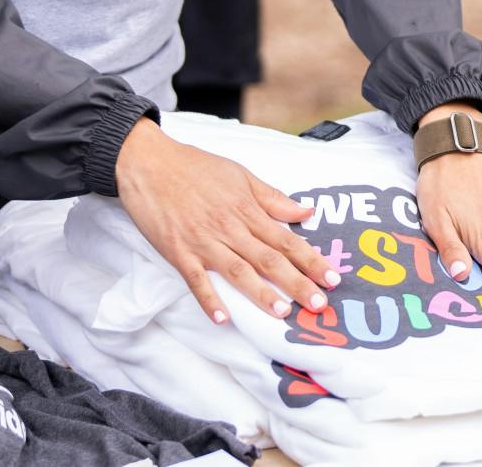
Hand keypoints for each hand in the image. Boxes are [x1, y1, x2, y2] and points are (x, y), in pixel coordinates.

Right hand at [115, 119, 338, 324]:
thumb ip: (272, 198)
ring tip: (283, 314)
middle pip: (268, 259)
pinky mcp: (178, 252)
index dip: (310, 259)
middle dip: (296, 283)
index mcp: (246, 209)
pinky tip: (223, 318)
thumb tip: (306, 211)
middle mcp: (229, 227)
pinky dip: (209, 299)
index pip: (285, 239)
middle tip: (319, 304)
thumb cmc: (195, 167)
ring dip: (261, 294)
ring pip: (238, 271)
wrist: (149, 163)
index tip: (331, 277)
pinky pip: (196, 279)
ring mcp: (203, 241)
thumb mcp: (240, 175)